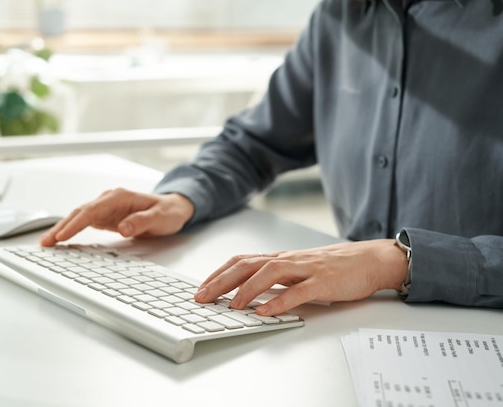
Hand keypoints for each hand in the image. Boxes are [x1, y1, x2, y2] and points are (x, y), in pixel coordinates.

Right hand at [39, 188, 193, 245]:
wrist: (172, 208)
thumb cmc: (167, 212)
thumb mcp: (160, 218)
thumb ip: (141, 222)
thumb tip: (123, 227)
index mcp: (119, 197)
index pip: (91, 211)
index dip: (75, 224)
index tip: (62, 236)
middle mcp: (109, 200)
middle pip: (79, 213)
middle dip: (61, 227)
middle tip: (45, 243)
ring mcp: (105, 208)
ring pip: (78, 217)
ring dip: (62, 229)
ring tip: (46, 243)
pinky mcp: (105, 216)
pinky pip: (83, 223)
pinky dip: (70, 230)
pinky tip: (61, 240)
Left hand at [194, 239, 407, 315]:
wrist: (369, 259)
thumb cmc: (333, 266)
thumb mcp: (299, 270)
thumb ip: (276, 279)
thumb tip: (249, 293)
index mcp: (281, 258)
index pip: (242, 261)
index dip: (219, 274)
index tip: (201, 288)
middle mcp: (289, 260)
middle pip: (248, 265)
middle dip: (221, 281)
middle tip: (202, 297)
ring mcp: (306, 270)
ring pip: (270, 274)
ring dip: (247, 290)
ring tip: (231, 305)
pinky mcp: (323, 283)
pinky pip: (298, 292)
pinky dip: (280, 302)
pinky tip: (266, 311)